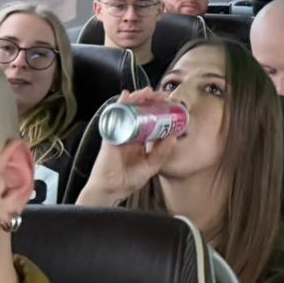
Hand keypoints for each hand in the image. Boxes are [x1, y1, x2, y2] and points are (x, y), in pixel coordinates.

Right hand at [76, 89, 179, 205]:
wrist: (111, 189)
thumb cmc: (128, 180)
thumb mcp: (152, 166)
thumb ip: (162, 153)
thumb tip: (173, 137)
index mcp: (141, 140)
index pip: (151, 120)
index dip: (159, 110)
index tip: (170, 103)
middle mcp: (131, 133)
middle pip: (140, 111)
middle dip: (151, 100)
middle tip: (161, 95)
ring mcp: (120, 132)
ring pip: (128, 109)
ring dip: (137, 98)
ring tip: (147, 92)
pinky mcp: (110, 134)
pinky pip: (114, 116)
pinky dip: (120, 104)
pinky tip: (127, 96)